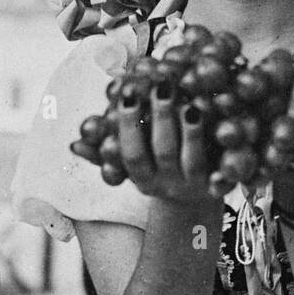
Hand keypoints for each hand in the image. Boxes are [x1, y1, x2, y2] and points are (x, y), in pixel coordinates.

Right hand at [116, 80, 213, 205]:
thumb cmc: (157, 175)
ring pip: (192, 157)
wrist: (194, 210)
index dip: (129, 125)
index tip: (128, 93)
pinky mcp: (219, 184)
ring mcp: (195, 184)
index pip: (131, 153)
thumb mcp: (133, 169)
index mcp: (143, 179)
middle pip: (162, 151)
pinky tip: (219, 121)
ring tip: (188, 100)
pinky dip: (217, 146)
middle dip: (160, 117)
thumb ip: (104, 156)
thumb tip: (73, 144)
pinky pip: (220, 166)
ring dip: (188, 128)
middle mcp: (168, 184)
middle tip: (160, 84)